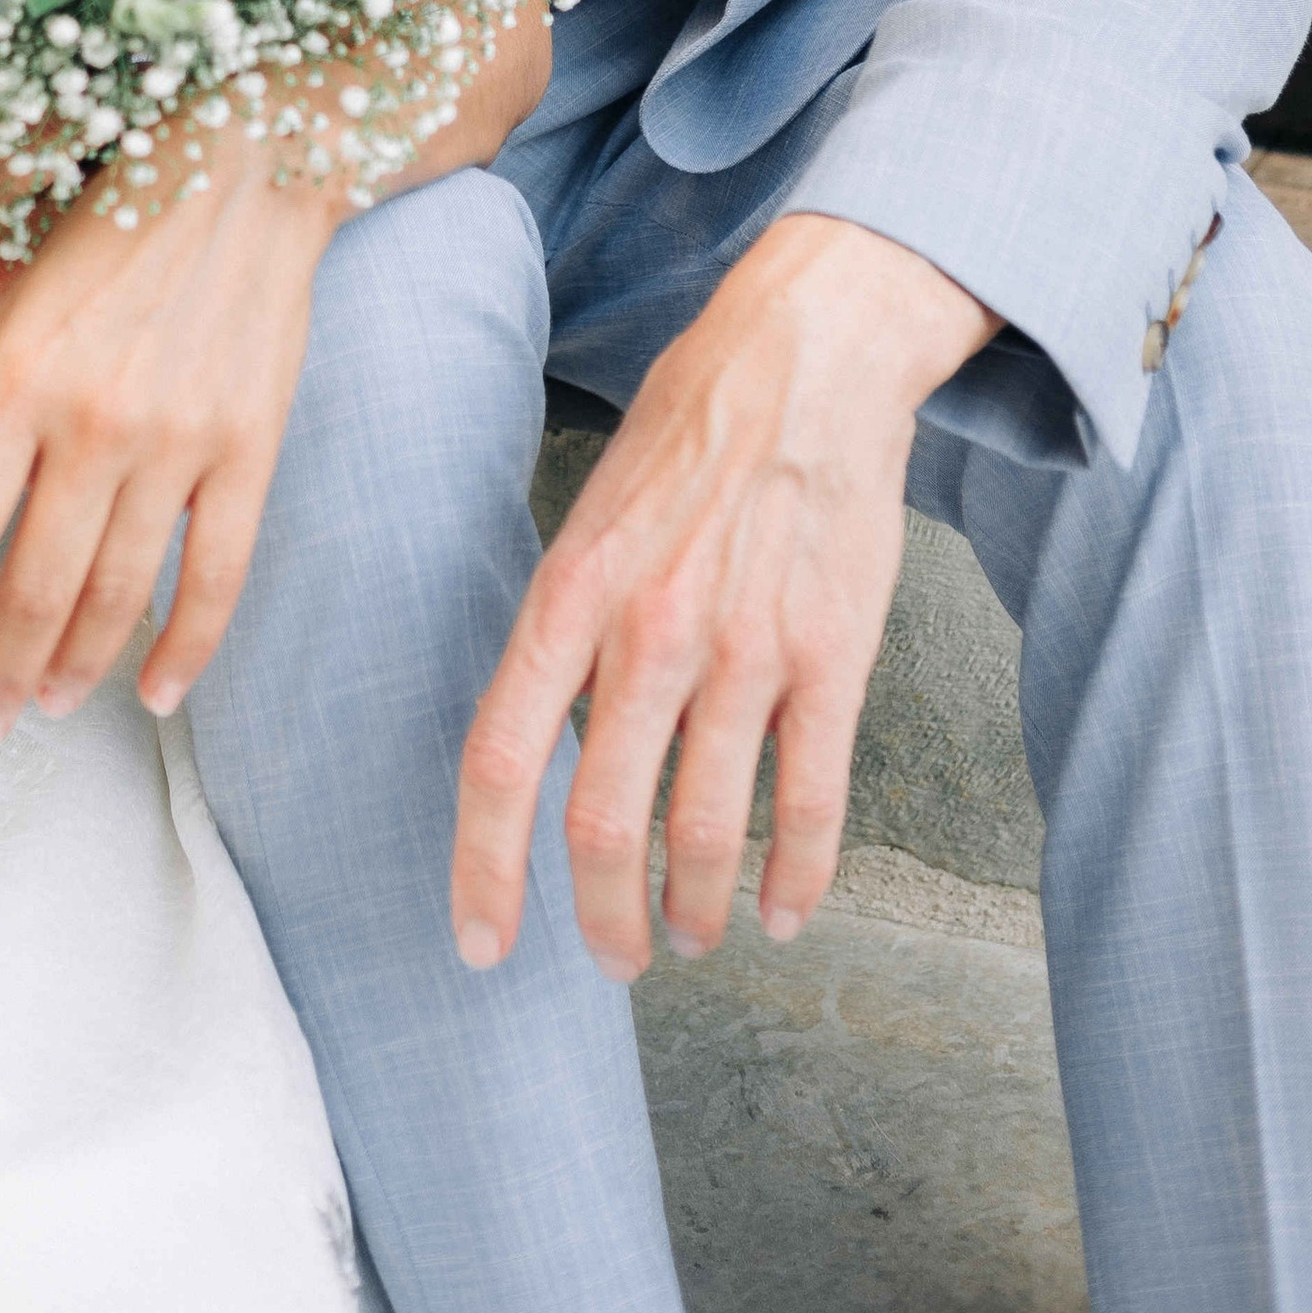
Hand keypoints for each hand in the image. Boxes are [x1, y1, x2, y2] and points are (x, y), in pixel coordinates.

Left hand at [0, 122, 340, 741]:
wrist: (241, 172)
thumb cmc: (107, 237)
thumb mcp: (7, 311)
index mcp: (17, 380)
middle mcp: (93, 416)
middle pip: (30, 587)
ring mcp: (178, 436)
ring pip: (117, 593)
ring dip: (76, 668)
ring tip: (48, 705)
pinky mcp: (252, 446)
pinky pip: (218, 576)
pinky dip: (186, 647)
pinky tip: (156, 689)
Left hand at [451, 215, 1000, 981]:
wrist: (808, 355)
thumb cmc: (690, 427)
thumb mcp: (591, 513)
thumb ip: (568, 624)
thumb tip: (546, 735)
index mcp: (571, 592)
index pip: (502, 760)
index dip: (482, 870)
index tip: (480, 944)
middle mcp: (649, 632)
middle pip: (602, 827)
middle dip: (599, 920)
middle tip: (610, 958)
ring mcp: (745, 651)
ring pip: (704, 835)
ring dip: (691, 912)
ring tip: (689, 936)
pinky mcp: (831, 658)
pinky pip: (810, 804)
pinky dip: (796, 880)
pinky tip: (784, 913)